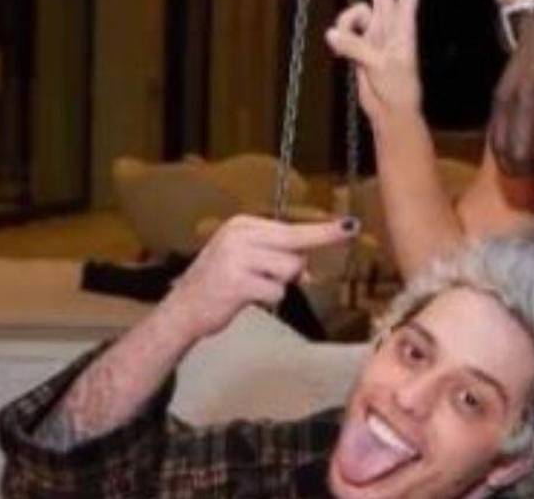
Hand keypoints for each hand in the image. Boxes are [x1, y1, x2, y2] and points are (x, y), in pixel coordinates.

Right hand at [164, 215, 356, 339]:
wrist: (183, 309)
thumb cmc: (221, 283)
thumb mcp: (246, 259)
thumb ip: (276, 257)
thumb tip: (307, 269)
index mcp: (243, 225)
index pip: (292, 228)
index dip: (323, 231)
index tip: (350, 226)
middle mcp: (240, 235)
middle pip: (295, 244)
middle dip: (305, 256)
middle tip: (322, 249)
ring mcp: (237, 257)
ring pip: (289, 270)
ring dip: (279, 284)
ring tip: (252, 287)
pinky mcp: (236, 282)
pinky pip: (276, 291)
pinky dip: (268, 299)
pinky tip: (245, 298)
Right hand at [326, 0, 426, 123]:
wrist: (389, 110)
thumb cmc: (397, 87)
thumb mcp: (380, 65)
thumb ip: (356, 46)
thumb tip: (332, 33)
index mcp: (403, 26)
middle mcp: (389, 25)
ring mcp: (374, 34)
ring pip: (355, 13)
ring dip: (347, 23)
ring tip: (345, 43)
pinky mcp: (359, 46)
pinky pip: (344, 32)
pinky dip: (340, 39)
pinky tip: (341, 51)